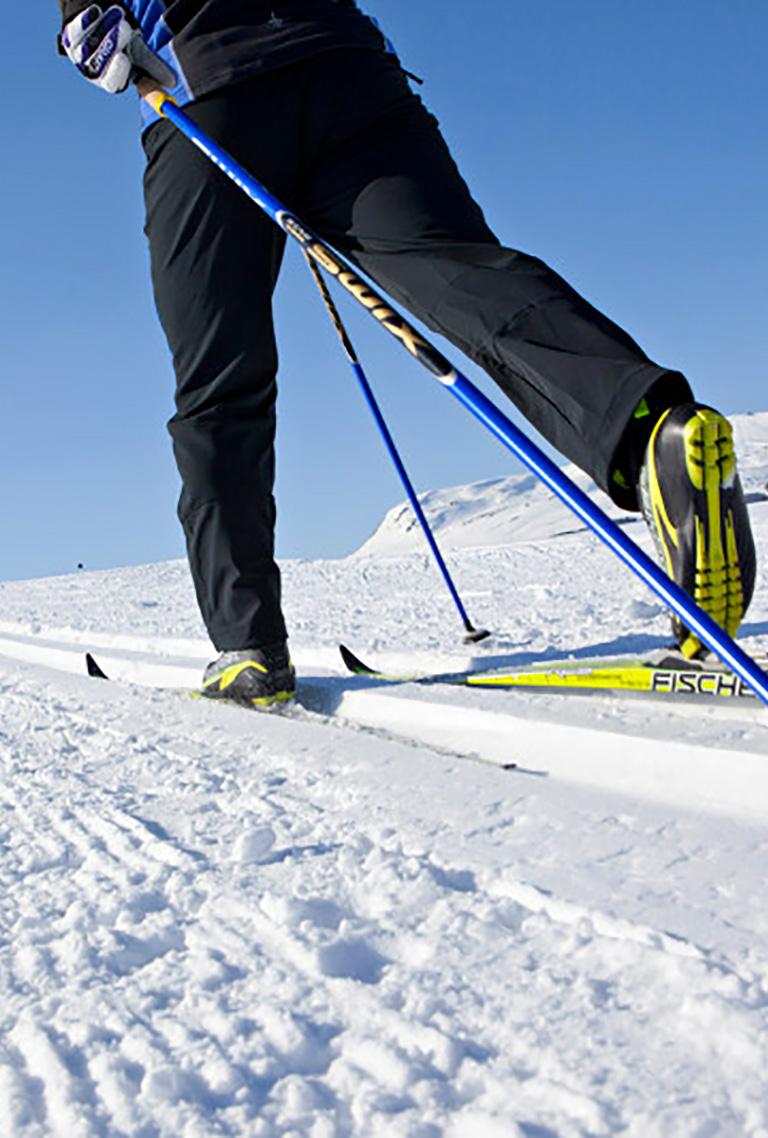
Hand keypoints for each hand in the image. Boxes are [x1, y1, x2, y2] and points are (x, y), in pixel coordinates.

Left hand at [61, 4, 175, 93]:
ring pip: (90, 42)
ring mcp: (79, 52)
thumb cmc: (123, 40)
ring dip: (105, 26)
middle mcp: (92, 69)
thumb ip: (153, 67)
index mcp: (110, 79)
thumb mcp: (139, 52)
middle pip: (99, 62)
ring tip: (118, 14)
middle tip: (126, 27)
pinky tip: (98, 10)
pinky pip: (78, 26)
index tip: (124, 58)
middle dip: (113, 43)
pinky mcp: (70, 34)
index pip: (112, 83)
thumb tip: (171, 82)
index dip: (117, 73)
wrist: (101, 17)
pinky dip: (89, 18)